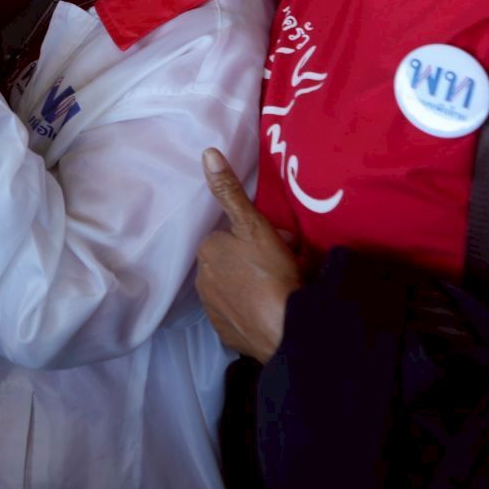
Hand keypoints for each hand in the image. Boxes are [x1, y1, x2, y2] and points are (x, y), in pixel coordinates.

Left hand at [193, 147, 300, 360]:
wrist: (286, 329)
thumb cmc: (271, 272)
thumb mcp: (254, 224)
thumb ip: (230, 190)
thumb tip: (207, 153)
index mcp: (207, 250)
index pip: (230, 236)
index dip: (257, 238)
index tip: (280, 245)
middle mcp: (202, 280)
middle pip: (232, 261)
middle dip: (255, 261)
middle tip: (287, 266)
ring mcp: (213, 310)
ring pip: (235, 288)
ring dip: (253, 285)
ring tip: (282, 289)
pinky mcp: (226, 334)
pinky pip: (239, 315)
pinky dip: (253, 311)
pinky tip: (273, 311)